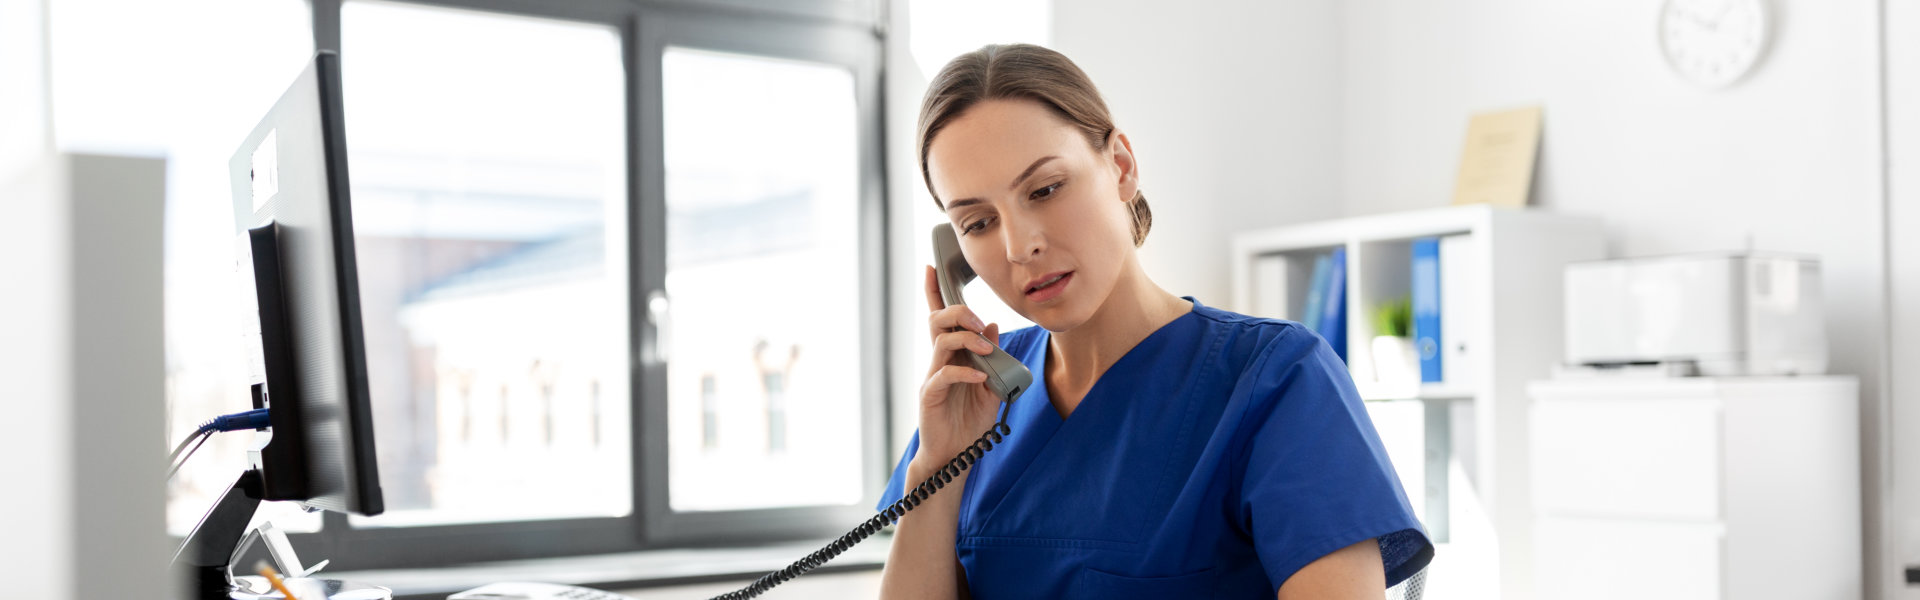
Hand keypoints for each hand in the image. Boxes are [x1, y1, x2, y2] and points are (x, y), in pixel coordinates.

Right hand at [913, 265, 1007, 475]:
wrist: (954, 456)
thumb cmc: (968, 422)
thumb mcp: (990, 387)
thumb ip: (992, 358)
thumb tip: (992, 326)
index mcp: (953, 356)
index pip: (941, 319)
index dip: (934, 292)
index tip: (930, 267)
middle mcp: (939, 362)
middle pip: (938, 321)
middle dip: (959, 313)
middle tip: (980, 324)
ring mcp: (932, 378)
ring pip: (941, 342)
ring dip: (966, 340)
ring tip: (987, 350)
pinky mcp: (929, 396)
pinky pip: (943, 375)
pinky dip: (965, 373)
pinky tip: (980, 379)